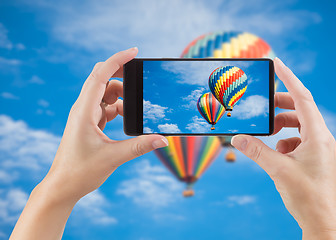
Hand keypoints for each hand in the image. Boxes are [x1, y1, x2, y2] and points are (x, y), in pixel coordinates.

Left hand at [10, 48, 167, 239]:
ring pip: (104, 94)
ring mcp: (85, 116)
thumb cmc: (80, 172)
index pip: (100, 76)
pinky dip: (117, 108)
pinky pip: (105, 107)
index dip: (117, 60)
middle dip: (121, 74)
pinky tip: (127, 118)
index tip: (134, 51)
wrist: (62, 186)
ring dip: (121, 96)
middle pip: (102, 80)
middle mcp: (83, 109)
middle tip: (141, 77)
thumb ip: (139, 146)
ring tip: (136, 108)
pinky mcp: (88, 124)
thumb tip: (163, 139)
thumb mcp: (113, 158)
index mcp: (84, 111)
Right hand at [231, 58, 335, 239]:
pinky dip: (284, 140)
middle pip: (299, 109)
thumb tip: (237, 138)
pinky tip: (276, 153)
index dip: (289, 78)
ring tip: (267, 132)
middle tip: (263, 105)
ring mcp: (318, 147)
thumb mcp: (277, 169)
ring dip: (280, 125)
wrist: (321, 220)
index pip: (303, 98)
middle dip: (280, 105)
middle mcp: (321, 138)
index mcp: (318, 135)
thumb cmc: (307, 196)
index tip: (277, 64)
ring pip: (298, 125)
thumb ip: (256, 151)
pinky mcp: (314, 157)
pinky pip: (297, 139)